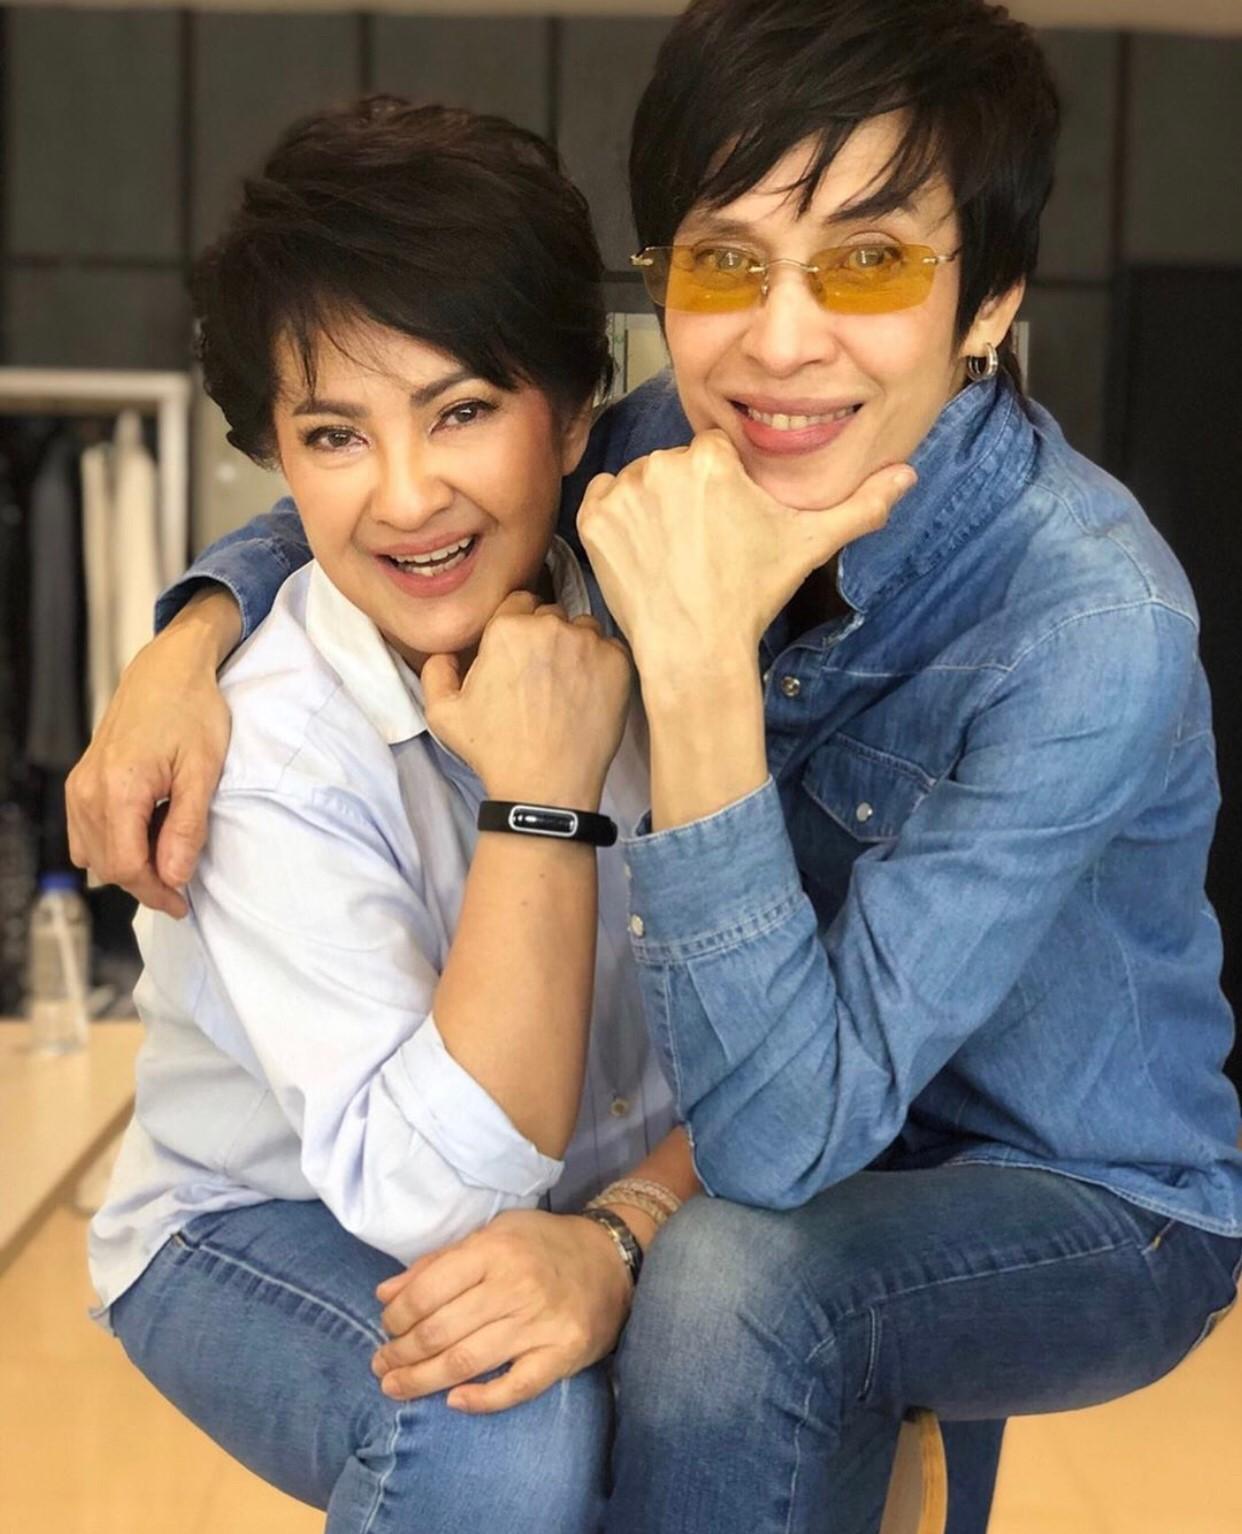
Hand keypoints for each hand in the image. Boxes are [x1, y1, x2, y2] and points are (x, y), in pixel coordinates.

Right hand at [66, 591, 236, 916]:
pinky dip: (115, 845)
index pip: (127, 867)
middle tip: (183, 886)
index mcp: (119, 791)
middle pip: (109, 866)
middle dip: (146, 884)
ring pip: (94, 854)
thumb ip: (187, 827)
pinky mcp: (80, 782)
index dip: (156, 893)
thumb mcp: (204, 771)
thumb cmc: (192, 712)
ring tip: (169, 856)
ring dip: (130, 866)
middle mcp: (88, 792)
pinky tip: (148, 835)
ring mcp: (79, 787)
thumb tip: (175, 877)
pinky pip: (87, 833)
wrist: (167, 671)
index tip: (183, 904)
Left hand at [370, 1208, 632, 1414]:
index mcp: (493, 1250)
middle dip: (401, 1354)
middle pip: (441, 1332)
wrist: (609, 1258)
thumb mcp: (491, 1235)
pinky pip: (515, 1387)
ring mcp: (539, 1323)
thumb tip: (385, 1296)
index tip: (386, 1328)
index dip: (397, 1317)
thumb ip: (439, 1264)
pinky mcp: (562, 1353)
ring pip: (467, 1362)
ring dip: (423, 1380)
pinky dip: (481, 1400)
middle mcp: (514, 1286)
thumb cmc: (540, 1245)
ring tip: (396, 1387)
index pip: (428, 1290)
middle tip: (381, 1365)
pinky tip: (454, 1401)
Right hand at [422, 591, 632, 808]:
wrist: (544, 785)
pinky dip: (603, 665)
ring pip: (583, 629)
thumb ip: (437, 671)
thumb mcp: (442, 714)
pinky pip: (611, 649)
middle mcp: (549, 626)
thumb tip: (447, 653)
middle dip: (546, 637)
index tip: (521, 653)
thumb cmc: (494, 750)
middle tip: (543, 675)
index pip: (519, 602)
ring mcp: (588, 643)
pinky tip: (589, 693)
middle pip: (551, 615)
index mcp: (506, 629)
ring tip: (568, 685)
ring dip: (576, 647)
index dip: (519, 626)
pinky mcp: (617, 663)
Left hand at [577, 430, 913, 684]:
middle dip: (686, 498)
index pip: (715, 454)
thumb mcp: (810, 545)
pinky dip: (619, 521)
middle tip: (701, 547)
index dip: (722, 490)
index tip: (725, 527)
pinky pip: (604, 499)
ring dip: (652, 507)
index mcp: (712, 458)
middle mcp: (663, 463)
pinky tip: (645, 553)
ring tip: (674, 553)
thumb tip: (908, 476)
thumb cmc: (751, 596)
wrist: (695, 650)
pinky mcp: (593, 518)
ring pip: (640, 482)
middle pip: (676, 465)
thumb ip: (861, 505)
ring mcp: (623, 492)